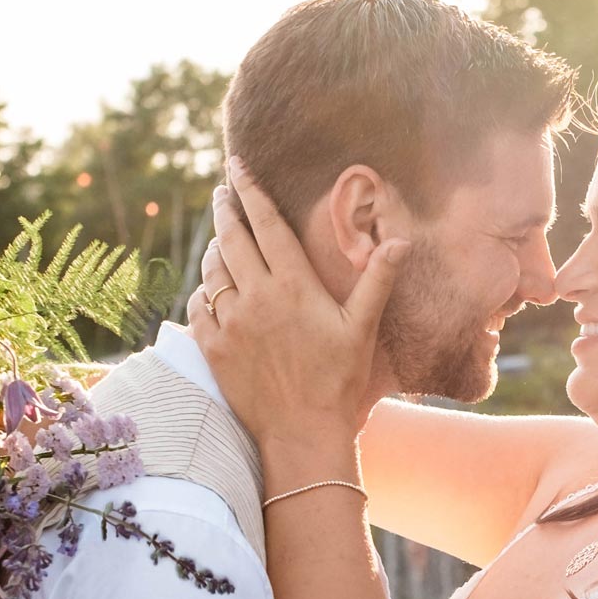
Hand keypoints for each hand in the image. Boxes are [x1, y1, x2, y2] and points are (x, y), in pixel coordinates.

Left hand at [187, 161, 407, 446]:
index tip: (236, 165)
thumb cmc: (338, 381)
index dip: (249, 190)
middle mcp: (256, 296)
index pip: (266, 223)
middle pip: (231, 237)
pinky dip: (202, 293)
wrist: (302, 433)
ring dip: (214, 248)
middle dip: (224, 208)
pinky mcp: (212, 348)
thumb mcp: (363, 327)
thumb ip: (378, 280)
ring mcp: (229, 322)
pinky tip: (210, 291)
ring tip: (220, 239)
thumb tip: (400, 240)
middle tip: (221, 191)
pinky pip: (197, 307)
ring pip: (212, 269)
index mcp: (293, 284)